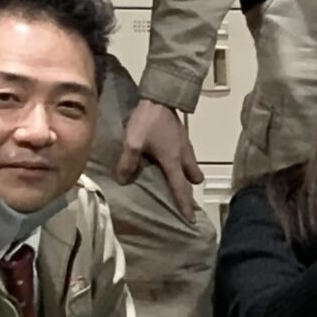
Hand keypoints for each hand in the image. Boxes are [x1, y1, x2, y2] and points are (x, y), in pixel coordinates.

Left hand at [115, 99, 201, 219]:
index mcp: (173, 160)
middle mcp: (183, 155)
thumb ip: (128, 162)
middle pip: (192, 178)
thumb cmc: (147, 121)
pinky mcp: (183, 137)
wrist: (161, 97)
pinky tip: (171, 159)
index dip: (184, 204)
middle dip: (190, 189)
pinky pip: (187, 156)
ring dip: (188, 175)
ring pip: (191, 166)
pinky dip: (184, 163)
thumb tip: (124, 181)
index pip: (180, 188)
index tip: (190, 219)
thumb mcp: (133, 142)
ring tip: (178, 180)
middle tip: (184, 198)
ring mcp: (185, 145)